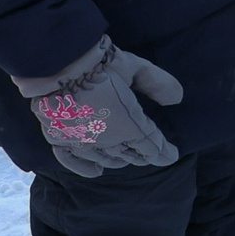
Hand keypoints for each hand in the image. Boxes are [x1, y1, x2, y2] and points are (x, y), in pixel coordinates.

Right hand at [16, 37, 184, 177]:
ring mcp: (83, 142)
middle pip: (130, 154)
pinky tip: (96, 171)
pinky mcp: (60, 139)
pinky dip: (85, 168)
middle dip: (141, 154)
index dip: (163, 152)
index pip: (151, 146)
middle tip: (149, 153)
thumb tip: (177, 98)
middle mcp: (108, 140)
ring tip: (126, 159)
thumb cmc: (100, 64)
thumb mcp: (135, 68)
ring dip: (119, 159)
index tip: (172, 155)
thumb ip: (157, 82)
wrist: (58, 66)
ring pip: (106, 158)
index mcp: (130, 126)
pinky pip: (73, 160)